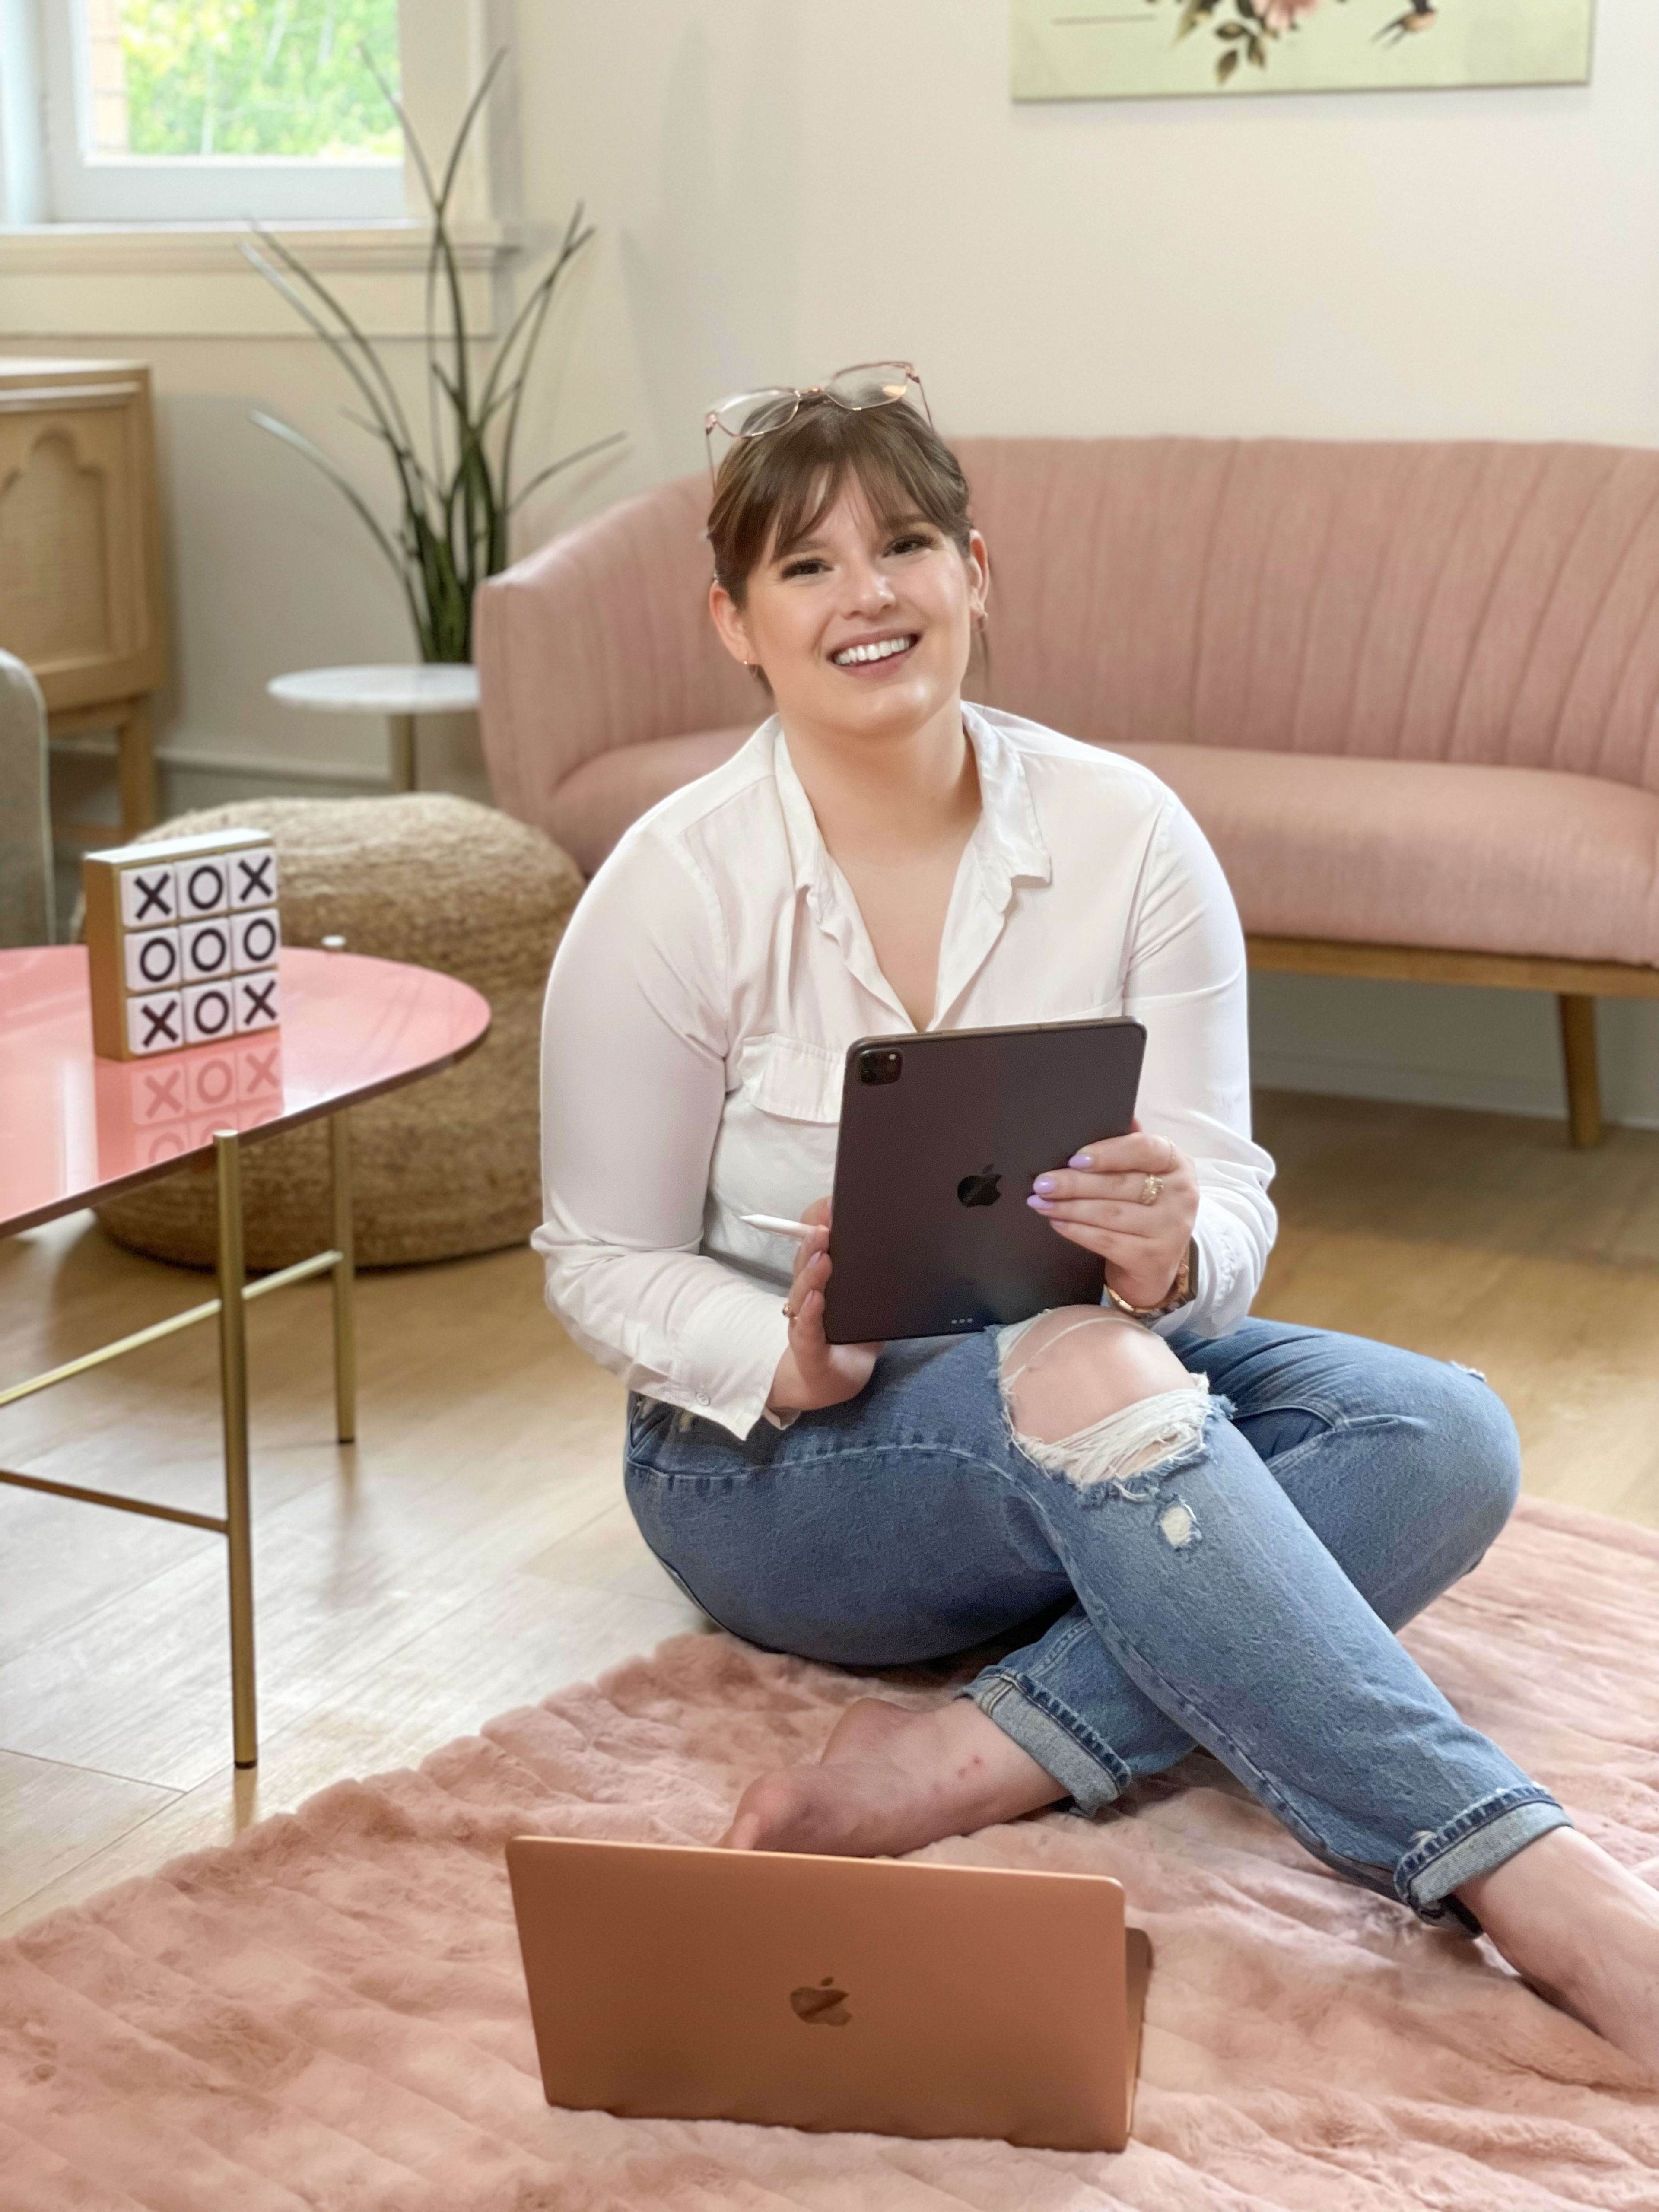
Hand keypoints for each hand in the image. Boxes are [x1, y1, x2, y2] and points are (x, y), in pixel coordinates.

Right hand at [767, 1197, 883, 1413]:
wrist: (826, 1383)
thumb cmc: (847, 1340)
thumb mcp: (868, 1307)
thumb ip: (883, 1284)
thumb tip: (919, 1253)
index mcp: (821, 1280)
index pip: (814, 1245)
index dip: (818, 1221)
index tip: (830, 1202)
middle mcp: (808, 1296)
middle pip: (805, 1262)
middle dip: (814, 1240)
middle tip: (825, 1222)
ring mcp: (804, 1321)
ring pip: (803, 1292)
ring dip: (812, 1272)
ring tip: (823, 1254)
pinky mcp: (807, 1348)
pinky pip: (806, 1328)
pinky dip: (812, 1312)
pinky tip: (818, 1298)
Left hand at [1026, 1121, 1197, 1311]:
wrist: (1157, 1263)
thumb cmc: (1143, 1208)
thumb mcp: (1143, 1174)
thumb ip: (1128, 1147)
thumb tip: (1107, 1115)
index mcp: (1177, 1163)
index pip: (1144, 1149)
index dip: (1107, 1153)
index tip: (1074, 1159)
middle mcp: (1182, 1195)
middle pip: (1121, 1184)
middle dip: (1074, 1183)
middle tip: (1042, 1183)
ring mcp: (1171, 1229)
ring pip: (1110, 1214)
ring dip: (1070, 1208)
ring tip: (1041, 1202)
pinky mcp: (1154, 1259)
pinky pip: (1107, 1241)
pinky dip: (1078, 1231)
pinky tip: (1058, 1223)